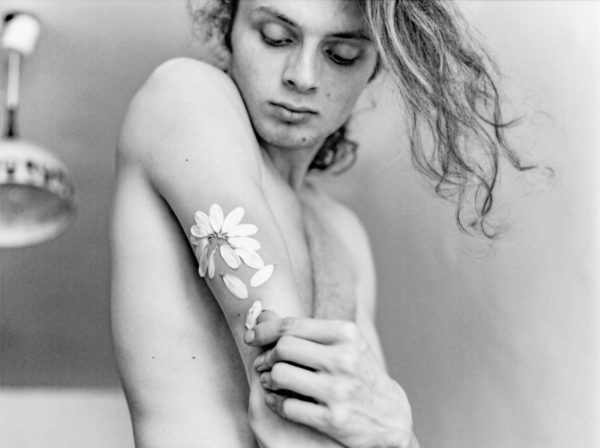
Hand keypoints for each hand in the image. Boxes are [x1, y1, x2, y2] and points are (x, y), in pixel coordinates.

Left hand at [244, 310, 416, 447]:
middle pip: (283, 347)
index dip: (265, 330)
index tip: (251, 336)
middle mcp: (344, 358)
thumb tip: (263, 315)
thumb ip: (309, 331)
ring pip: (280, 374)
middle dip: (266, 355)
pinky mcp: (333, 417)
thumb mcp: (345, 343)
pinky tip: (278, 399)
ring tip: (269, 381)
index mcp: (346, 334)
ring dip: (267, 379)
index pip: (293, 325)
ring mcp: (339, 389)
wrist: (390, 415)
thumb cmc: (360, 372)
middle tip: (262, 363)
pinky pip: (288, 405)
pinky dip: (276, 401)